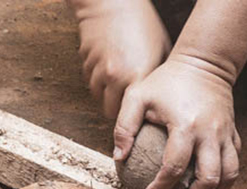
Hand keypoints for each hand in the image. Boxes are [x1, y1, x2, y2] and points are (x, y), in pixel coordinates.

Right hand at [75, 0, 170, 118]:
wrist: (112, 3)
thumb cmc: (142, 23)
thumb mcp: (161, 49)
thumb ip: (156, 77)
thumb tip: (158, 99)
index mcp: (138, 75)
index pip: (133, 113)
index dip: (135, 119)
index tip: (138, 119)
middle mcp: (116, 77)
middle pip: (111, 111)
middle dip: (118, 110)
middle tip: (127, 104)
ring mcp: (98, 71)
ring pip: (99, 98)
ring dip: (107, 95)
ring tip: (118, 82)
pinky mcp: (86, 65)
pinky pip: (91, 83)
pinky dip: (98, 81)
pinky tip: (108, 68)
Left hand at [113, 56, 240, 188]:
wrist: (204, 63)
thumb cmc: (166, 81)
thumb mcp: (137, 96)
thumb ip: (124, 126)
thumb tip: (118, 158)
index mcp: (185, 126)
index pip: (174, 167)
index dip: (161, 187)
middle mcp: (210, 133)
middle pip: (209, 178)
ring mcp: (226, 134)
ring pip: (229, 175)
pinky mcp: (234, 134)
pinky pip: (235, 163)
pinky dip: (224, 179)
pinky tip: (206, 184)